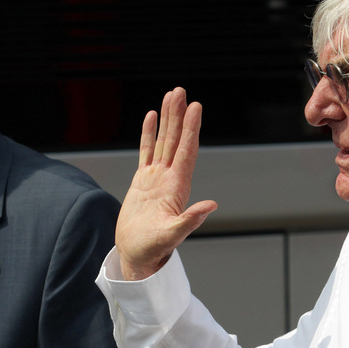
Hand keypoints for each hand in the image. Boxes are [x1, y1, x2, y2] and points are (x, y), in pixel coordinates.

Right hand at [117, 88, 217, 279]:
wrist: (138, 255)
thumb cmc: (154, 249)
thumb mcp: (172, 235)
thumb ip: (190, 220)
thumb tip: (211, 205)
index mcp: (177, 187)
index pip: (186, 151)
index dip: (191, 129)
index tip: (195, 108)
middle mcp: (169, 178)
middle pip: (175, 140)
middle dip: (178, 116)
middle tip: (180, 92)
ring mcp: (156, 178)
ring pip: (162, 141)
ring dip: (167, 119)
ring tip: (169, 96)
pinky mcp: (142, 181)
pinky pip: (146, 151)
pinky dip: (148, 134)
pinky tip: (151, 117)